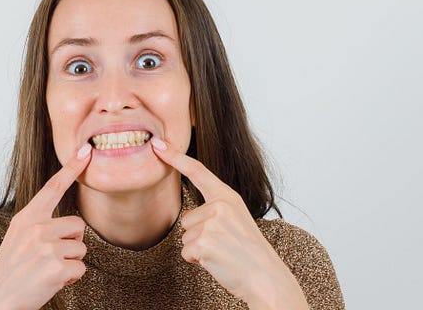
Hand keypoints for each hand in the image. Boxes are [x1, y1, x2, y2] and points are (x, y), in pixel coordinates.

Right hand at [0, 143, 92, 309]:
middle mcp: (37, 229)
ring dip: (70, 262)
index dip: (71, 168)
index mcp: (27, 218)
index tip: (86, 151)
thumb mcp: (18, 237)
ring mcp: (46, 248)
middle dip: (71, 243)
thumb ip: (39, 224)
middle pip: (77, 225)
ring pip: (81, 249)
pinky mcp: (56, 268)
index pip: (53, 188)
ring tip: (48, 270)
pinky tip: (52, 281)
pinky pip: (80, 269)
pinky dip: (71, 279)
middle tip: (50, 257)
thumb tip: (70, 224)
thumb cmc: (11, 269)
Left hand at [151, 138, 308, 308]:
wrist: (265, 277)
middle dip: (199, 235)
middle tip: (224, 245)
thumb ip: (215, 211)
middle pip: (187, 219)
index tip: (157, 145)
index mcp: (228, 197)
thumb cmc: (249, 252)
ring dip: (199, 249)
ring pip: (186, 237)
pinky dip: (197, 261)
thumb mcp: (236, 220)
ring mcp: (211, 224)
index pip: (197, 172)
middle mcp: (219, 206)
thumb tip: (189, 215)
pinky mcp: (203, 243)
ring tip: (223, 253)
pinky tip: (217, 261)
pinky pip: (186, 252)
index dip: (175, 157)